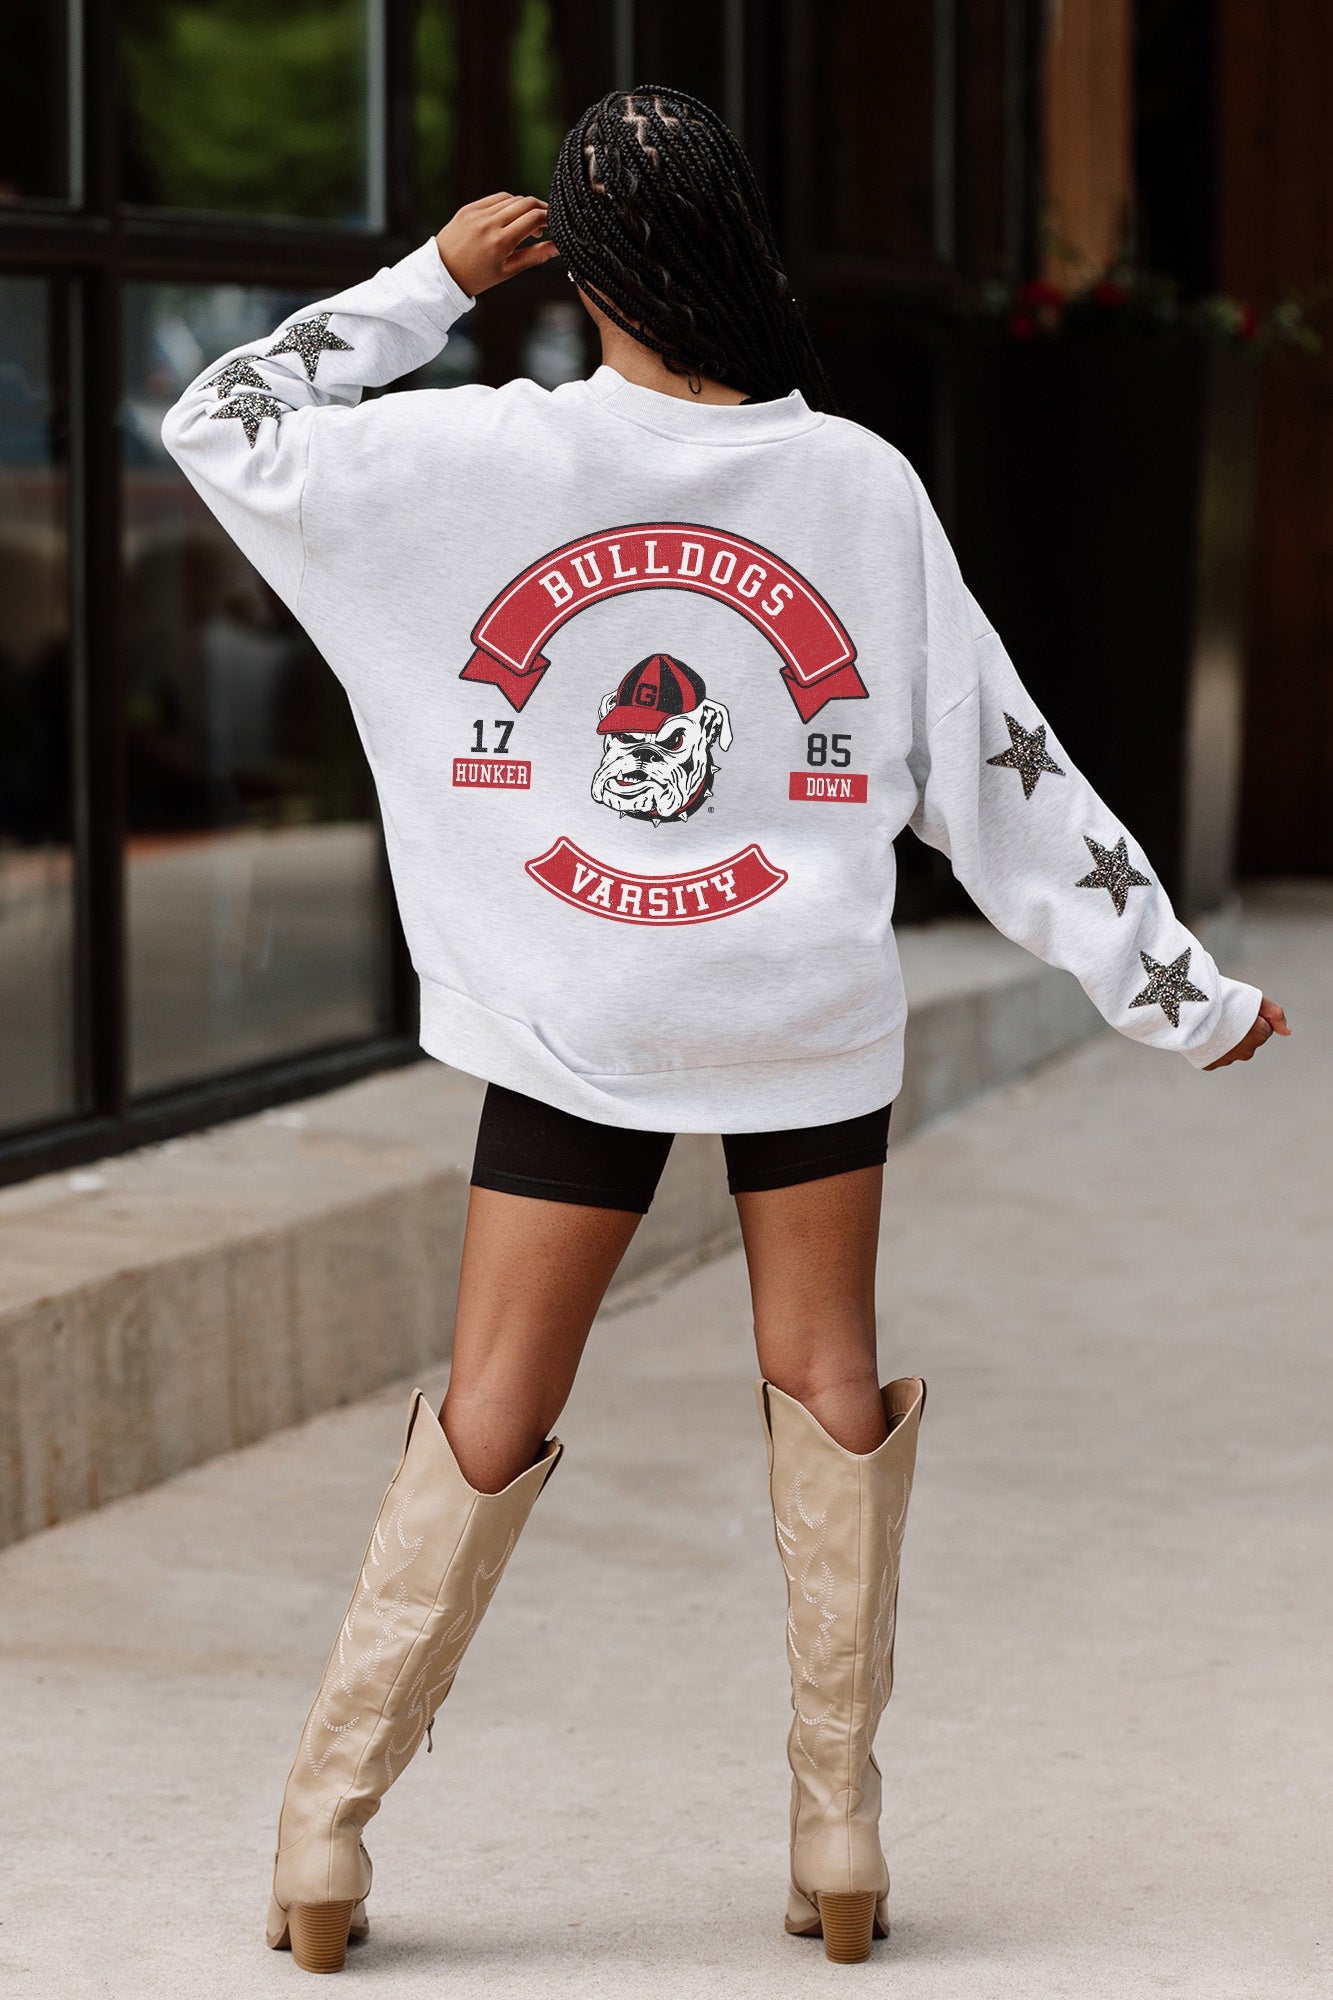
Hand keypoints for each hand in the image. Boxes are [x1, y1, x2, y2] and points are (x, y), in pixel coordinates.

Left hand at [434, 193, 559, 296]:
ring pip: (512, 199)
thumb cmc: (478, 277)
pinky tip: (510, 216)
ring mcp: (477, 214)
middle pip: (525, 203)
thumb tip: (558, 247)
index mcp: (500, 243)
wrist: (443, 272)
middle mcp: (489, 224)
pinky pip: (495, 199)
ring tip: (526, 222)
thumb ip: (535, 256)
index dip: (549, 217)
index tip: (555, 223)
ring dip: (524, 207)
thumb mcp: (508, 270)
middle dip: (540, 208)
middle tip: (544, 222)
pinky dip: (508, 204)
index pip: (534, 218)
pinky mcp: (469, 208)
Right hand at [1203, 993, 1290, 1067]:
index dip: (1251, 1017)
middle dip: (1239, 1031)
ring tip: (1212, 1025)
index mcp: (1260, 1035)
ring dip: (1225, 1041)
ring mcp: (1228, 1060)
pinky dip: (1211, 1049)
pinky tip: (1204, 1036)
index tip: (1237, 1010)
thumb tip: (1288, 1032)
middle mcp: (1247, 1052)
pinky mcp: (1210, 1064)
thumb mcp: (1255, 999)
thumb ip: (1276, 1014)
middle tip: (1224, 1017)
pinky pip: (1214, 1057)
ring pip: (1231, 1050)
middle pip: (1247, 1041)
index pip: (1263, 1028)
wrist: (1191, 1008)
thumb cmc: (1224, 1000)